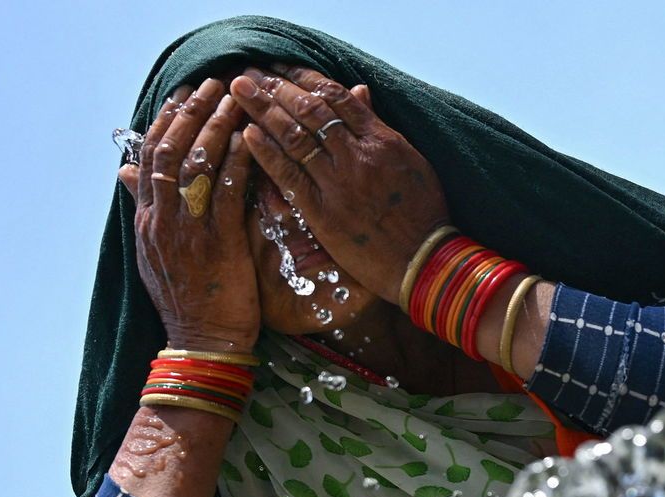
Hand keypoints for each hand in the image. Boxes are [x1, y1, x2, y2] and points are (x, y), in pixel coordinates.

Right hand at [119, 78, 258, 351]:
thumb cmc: (188, 300)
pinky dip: (237, 161)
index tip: (181, 95)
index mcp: (147, 221)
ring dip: (216, 125)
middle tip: (212, 83)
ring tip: (234, 97)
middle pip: (170, 151)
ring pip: (196, 164)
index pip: (149, 158)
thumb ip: (145, 209)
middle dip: (191, 112)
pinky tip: (251, 139)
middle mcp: (162, 220)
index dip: (165, 121)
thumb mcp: (154, 252)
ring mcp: (188, 231)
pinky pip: (227, 192)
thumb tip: (125, 172)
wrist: (202, 344)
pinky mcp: (218, 243)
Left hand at [230, 65, 450, 302]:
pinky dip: (267, 153)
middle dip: (276, 87)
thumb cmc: (423, 213)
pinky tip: (247, 134)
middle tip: (250, 72)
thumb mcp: (411, 160)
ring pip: (296, 137)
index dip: (304, 78)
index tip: (281, 68)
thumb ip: (379, 126)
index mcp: (382, 139)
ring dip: (264, 110)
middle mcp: (358, 155)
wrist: (424, 260)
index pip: (336, 97)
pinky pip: (289, 176)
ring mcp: (339, 183)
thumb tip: (358, 91)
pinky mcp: (324, 213)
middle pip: (310, 110)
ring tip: (240, 91)